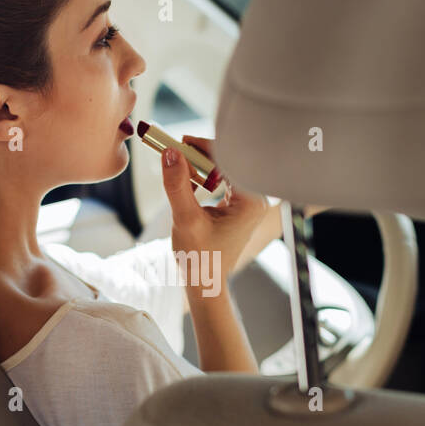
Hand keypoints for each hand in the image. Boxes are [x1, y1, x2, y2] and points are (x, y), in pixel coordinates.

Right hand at [160, 135, 268, 283]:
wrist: (204, 283)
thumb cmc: (199, 259)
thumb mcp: (185, 220)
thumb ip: (177, 185)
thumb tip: (169, 153)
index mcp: (251, 202)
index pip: (229, 160)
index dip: (203, 146)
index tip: (179, 141)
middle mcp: (255, 200)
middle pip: (226, 161)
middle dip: (198, 155)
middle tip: (173, 153)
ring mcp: (248, 203)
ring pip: (222, 169)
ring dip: (198, 166)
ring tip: (178, 171)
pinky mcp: (238, 206)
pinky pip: (221, 180)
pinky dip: (202, 177)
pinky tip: (187, 183)